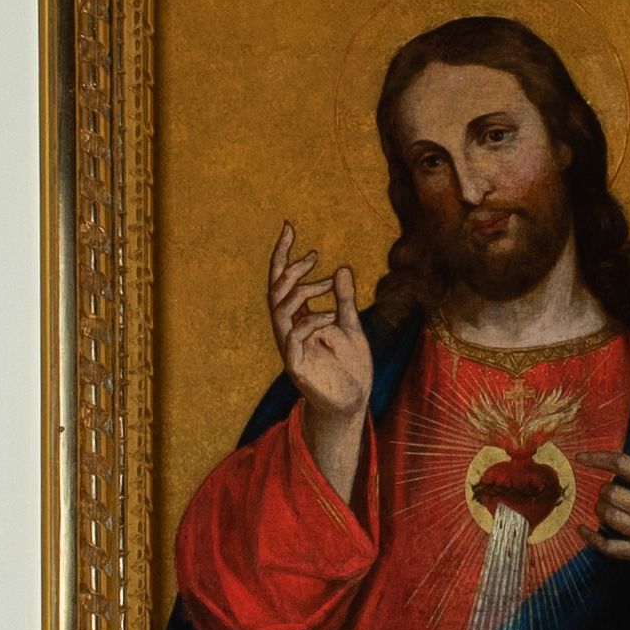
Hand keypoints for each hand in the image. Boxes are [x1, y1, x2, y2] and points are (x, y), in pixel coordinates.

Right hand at [268, 221, 372, 424]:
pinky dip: (309, 323)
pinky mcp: (298, 368)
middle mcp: (290, 331)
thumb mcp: (351, 326)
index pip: (283, 282)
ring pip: (280, 312)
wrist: (354, 403)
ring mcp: (291, 349)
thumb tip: (342, 268)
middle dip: (289, 269)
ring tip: (326, 284)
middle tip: (313, 256)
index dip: (283, 255)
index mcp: (300, 319)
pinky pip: (293, 340)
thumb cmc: (349, 368)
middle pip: (275, 293)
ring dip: (301, 292)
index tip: (289, 226)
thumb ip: (344, 300)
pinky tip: (330, 318)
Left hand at [589, 438, 629, 608]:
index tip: (580, 456)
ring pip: (609, 516)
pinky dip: (592, 539)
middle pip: (612, 491)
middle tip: (611, 492)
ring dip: (601, 509)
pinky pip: (610, 547)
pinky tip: (583, 529)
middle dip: (604, 489)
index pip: (623, 464)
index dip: (598, 458)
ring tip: (608, 508)